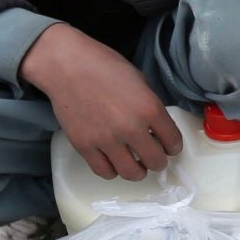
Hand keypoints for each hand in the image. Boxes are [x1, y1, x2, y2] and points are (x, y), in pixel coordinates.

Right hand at [20, 27, 181, 179]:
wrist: (66, 65)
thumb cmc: (104, 65)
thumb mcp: (139, 80)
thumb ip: (150, 105)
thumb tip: (157, 127)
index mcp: (150, 108)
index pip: (173, 142)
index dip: (173, 146)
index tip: (168, 146)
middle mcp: (131, 128)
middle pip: (156, 162)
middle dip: (158, 160)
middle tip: (152, 155)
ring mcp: (106, 140)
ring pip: (132, 174)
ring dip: (137, 170)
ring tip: (135, 163)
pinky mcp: (84, 146)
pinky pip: (105, 172)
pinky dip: (113, 170)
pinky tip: (113, 161)